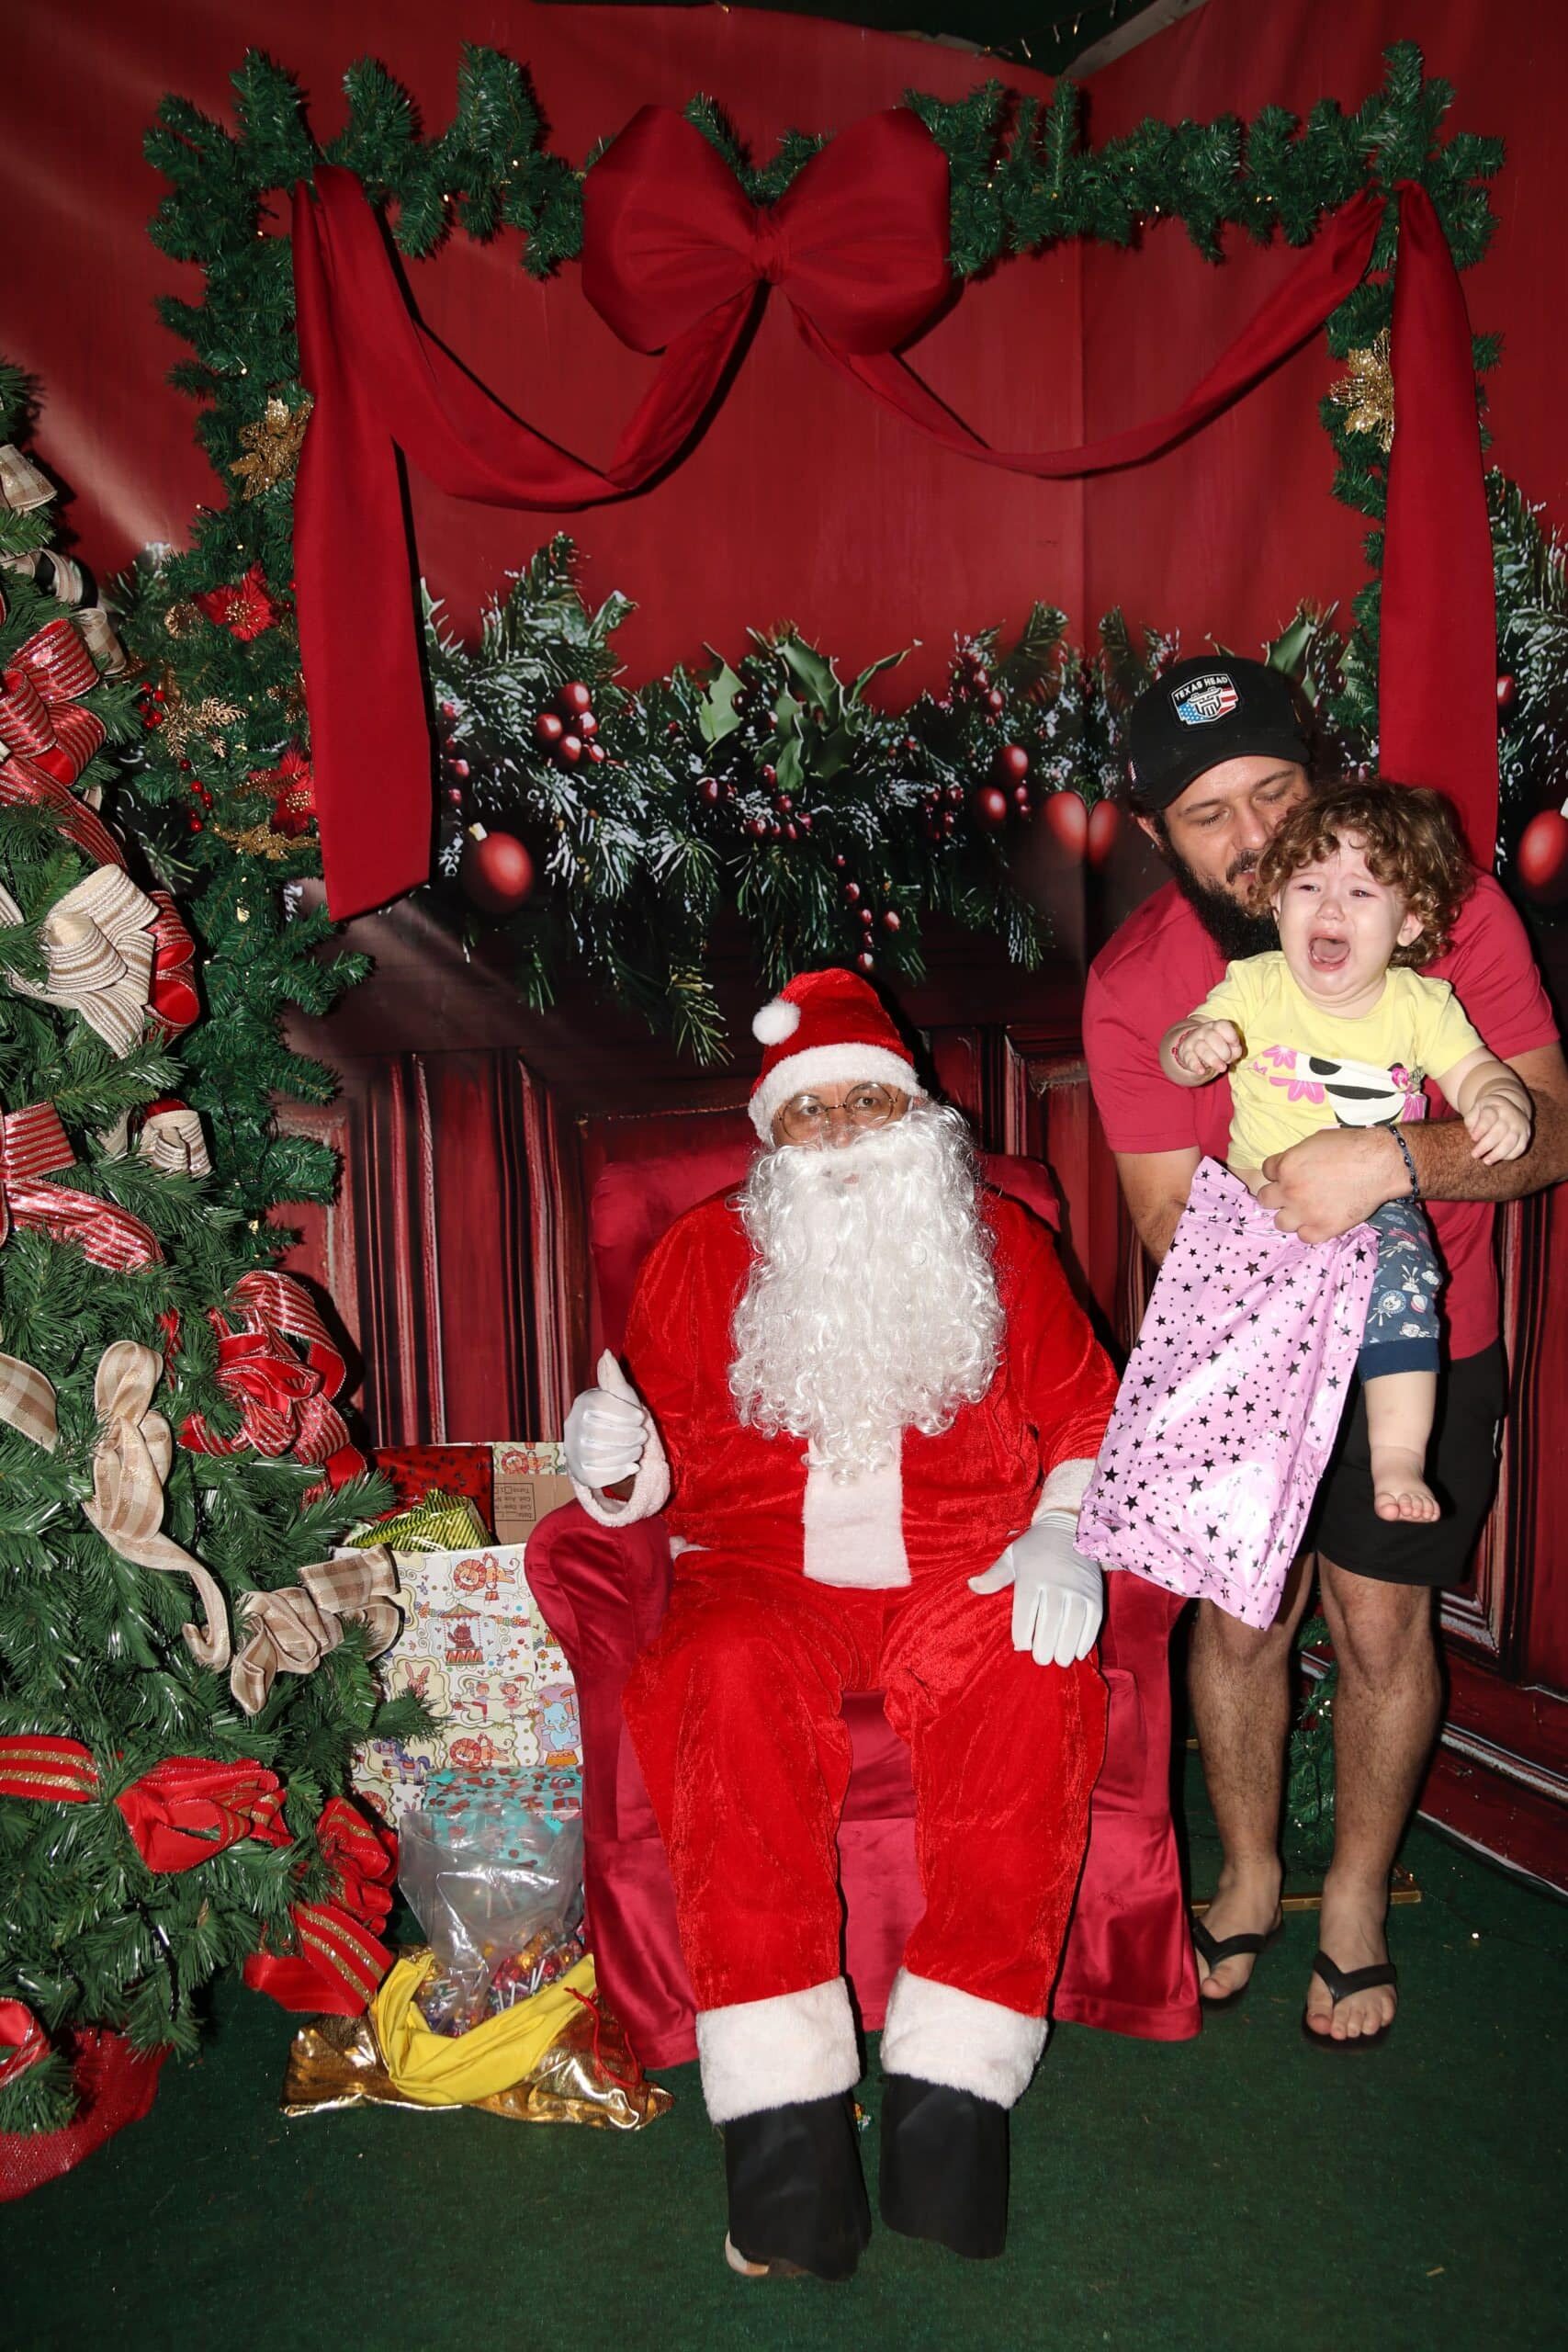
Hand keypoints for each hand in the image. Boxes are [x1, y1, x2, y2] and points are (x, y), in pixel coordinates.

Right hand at [563, 1380, 648, 1488]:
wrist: (605, 1443)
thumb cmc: (617, 1414)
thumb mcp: (619, 1394)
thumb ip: (614, 1376)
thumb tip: (607, 1354)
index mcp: (583, 1403)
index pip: (602, 1406)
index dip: (626, 1412)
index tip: (641, 1416)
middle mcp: (572, 1426)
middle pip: (602, 1432)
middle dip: (631, 1436)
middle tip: (642, 1436)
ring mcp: (574, 1451)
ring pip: (601, 1455)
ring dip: (628, 1453)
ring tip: (637, 1449)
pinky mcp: (580, 1472)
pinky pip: (600, 1476)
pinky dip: (620, 1472)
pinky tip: (631, 1466)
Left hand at [968, 1510, 1102, 1666]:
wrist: (1070, 1528)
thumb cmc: (1035, 1547)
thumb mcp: (1012, 1556)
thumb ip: (994, 1575)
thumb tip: (971, 1585)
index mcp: (1031, 1576)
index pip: (1025, 1610)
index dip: (1023, 1633)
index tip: (1021, 1646)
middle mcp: (1056, 1583)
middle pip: (1050, 1620)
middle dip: (1045, 1645)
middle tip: (1041, 1659)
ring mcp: (1078, 1588)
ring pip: (1073, 1622)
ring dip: (1066, 1646)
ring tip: (1059, 1660)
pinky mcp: (1095, 1593)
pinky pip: (1093, 1619)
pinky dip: (1086, 1638)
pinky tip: (1077, 1651)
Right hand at [1172, 1018, 1243, 1079]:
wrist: (1194, 1051)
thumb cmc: (1216, 1048)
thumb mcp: (1228, 1046)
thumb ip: (1235, 1049)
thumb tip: (1236, 1053)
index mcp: (1215, 1027)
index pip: (1222, 1026)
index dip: (1231, 1035)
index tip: (1235, 1044)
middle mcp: (1203, 1032)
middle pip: (1212, 1037)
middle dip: (1223, 1050)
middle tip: (1227, 1059)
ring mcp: (1193, 1042)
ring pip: (1202, 1048)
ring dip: (1213, 1060)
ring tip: (1222, 1068)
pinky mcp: (1185, 1053)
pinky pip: (1189, 1059)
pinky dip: (1195, 1065)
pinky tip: (1202, 1071)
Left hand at [1256, 1127, 1400, 1243]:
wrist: (1380, 1163)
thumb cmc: (1352, 1146)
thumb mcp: (1315, 1142)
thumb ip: (1297, 1157)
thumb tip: (1291, 1165)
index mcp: (1287, 1166)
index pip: (1266, 1171)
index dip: (1278, 1172)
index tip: (1291, 1173)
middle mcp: (1290, 1190)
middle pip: (1265, 1199)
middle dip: (1276, 1195)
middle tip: (1292, 1193)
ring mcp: (1305, 1212)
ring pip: (1280, 1222)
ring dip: (1290, 1216)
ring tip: (1304, 1211)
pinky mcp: (1323, 1228)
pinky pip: (1304, 1236)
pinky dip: (1310, 1230)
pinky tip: (1319, 1221)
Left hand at [1465, 1089, 1531, 1165]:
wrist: (1510, 1106)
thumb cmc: (1487, 1112)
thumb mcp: (1477, 1110)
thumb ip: (1471, 1120)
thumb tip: (1474, 1135)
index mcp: (1496, 1105)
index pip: (1489, 1117)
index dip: (1481, 1129)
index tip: (1473, 1138)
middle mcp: (1510, 1114)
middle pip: (1499, 1131)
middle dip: (1486, 1145)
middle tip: (1475, 1155)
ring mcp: (1520, 1125)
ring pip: (1510, 1141)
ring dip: (1498, 1154)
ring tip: (1486, 1161)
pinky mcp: (1526, 1135)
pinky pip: (1520, 1148)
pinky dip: (1510, 1155)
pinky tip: (1499, 1159)